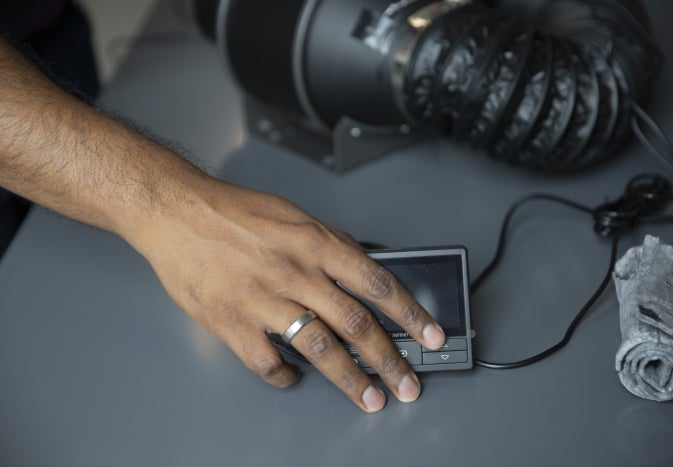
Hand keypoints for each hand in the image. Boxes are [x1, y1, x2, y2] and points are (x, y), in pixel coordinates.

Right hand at [134, 177, 445, 411]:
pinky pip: (269, 363)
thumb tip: (361, 267)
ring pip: (321, 349)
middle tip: (407, 383)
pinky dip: (286, 377)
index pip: (379, 284)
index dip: (411, 314)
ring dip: (350, 379)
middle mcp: (297, 273)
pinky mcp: (233, 323)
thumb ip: (329, 243)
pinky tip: (294, 379)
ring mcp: (265, 301)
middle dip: (389, 359)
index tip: (430, 335)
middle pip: (357, 324)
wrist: (177, 213)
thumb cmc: (233, 212)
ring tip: (369, 398)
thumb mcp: (293, 214)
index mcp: (316, 244)